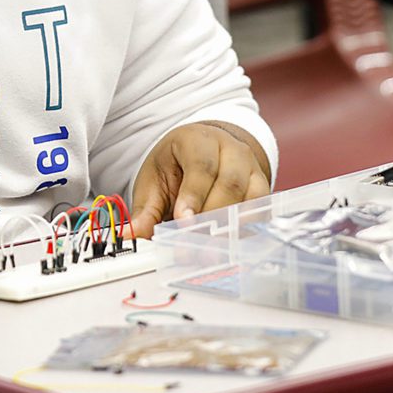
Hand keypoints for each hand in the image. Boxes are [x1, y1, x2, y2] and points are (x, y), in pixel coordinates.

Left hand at [130, 122, 270, 237]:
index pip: (201, 166)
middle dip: (211, 217)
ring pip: (250, 198)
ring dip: (231, 227)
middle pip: (230, 183)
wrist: (207, 150)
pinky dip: (247, 230)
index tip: (183, 220)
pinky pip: (261, 211)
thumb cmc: (178, 164)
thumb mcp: (156, 179)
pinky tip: (230, 246)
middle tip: (193, 244)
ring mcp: (252, 168)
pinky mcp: (263, 188)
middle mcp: (232, 150)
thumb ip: (146, 210)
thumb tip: (129, 234)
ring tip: (211, 251)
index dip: (194, 195)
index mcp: (200, 140)